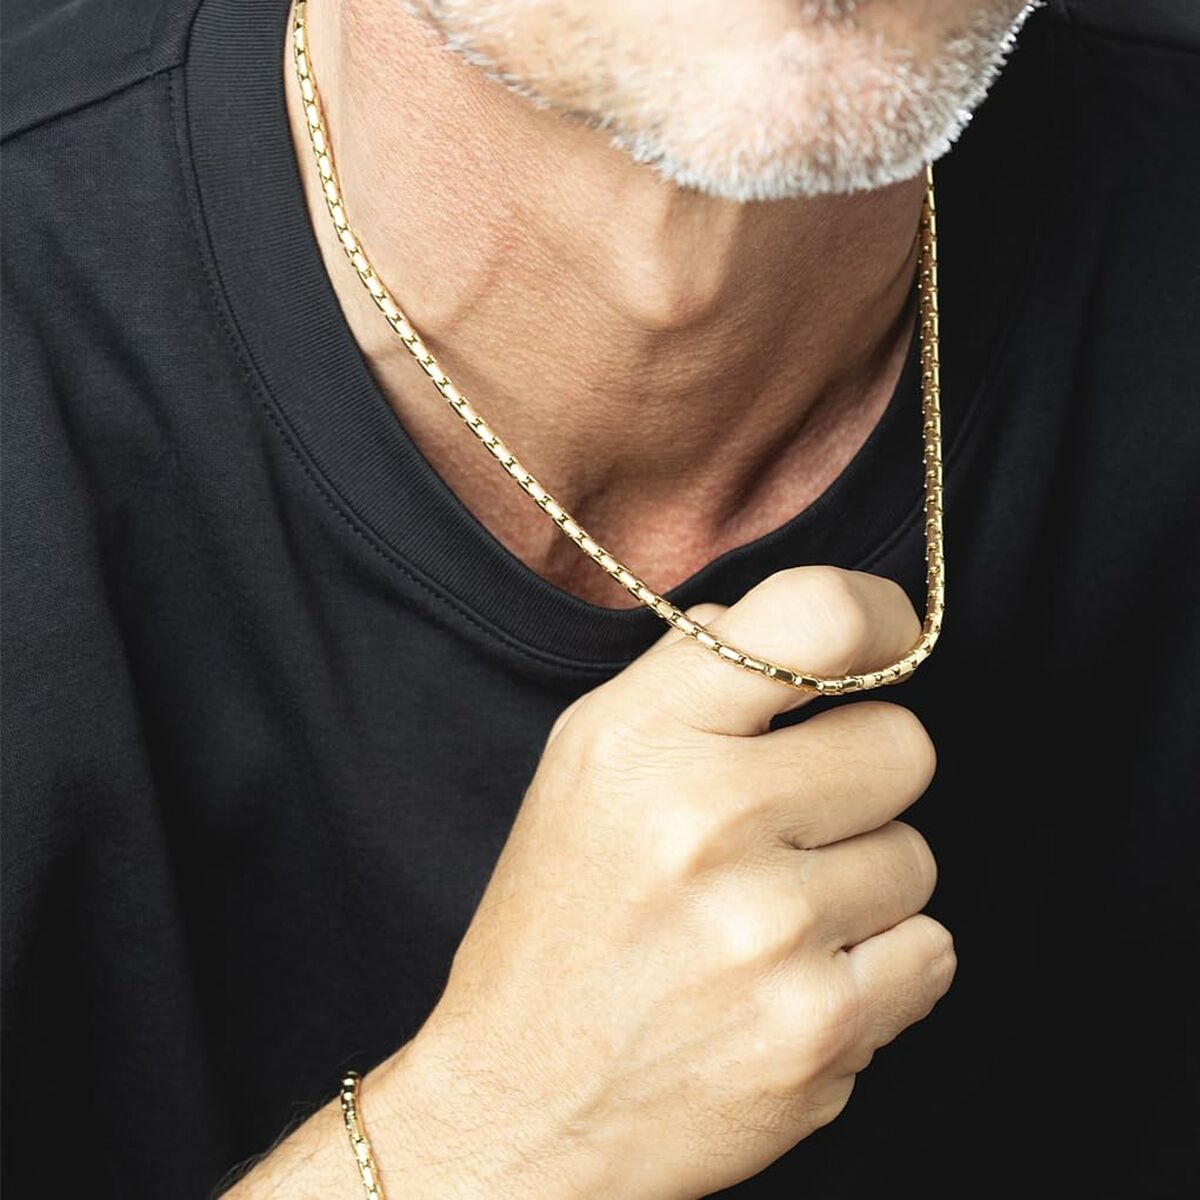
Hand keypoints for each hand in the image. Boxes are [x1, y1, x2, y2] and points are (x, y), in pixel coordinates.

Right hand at [391, 565, 955, 1199]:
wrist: (522, 1106)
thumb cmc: (558, 924)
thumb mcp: (583, 766)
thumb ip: (687, 676)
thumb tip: (796, 626)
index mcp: (644, 740)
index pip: (817, 620)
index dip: (878, 620)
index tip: (885, 642)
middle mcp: (707, 822)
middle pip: (903, 746)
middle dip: (860, 779)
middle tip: (789, 824)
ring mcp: (768, 932)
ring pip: (916, 857)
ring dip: (862, 886)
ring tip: (769, 922)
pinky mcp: (818, 1031)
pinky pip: (932, 952)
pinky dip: (882, 968)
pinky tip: (797, 982)